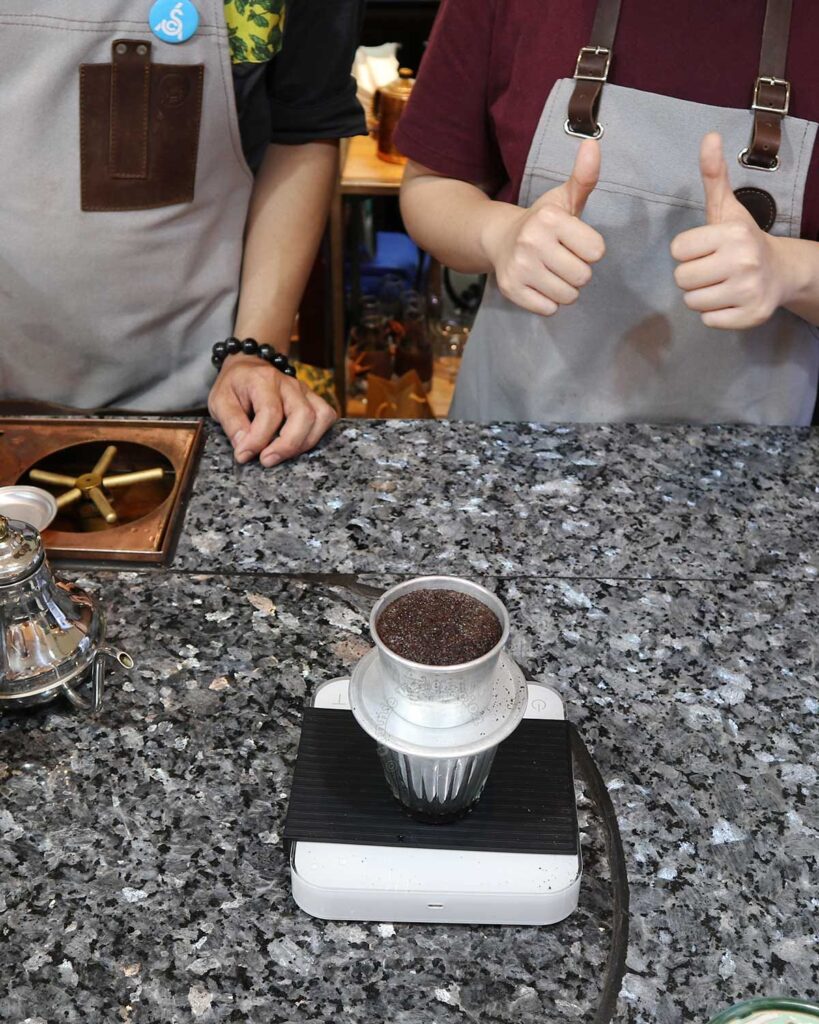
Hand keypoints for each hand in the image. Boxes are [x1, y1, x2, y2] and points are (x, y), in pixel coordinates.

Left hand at [208, 354, 336, 466]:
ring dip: (304, 442)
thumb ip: (231, 423)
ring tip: (282, 455)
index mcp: (263, 380)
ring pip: (320, 417)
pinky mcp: (314, 399)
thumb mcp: (220, 401)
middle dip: (287, 444)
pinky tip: (298, 444)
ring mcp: (305, 391)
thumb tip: (244, 449)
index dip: (258, 439)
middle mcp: (289, 383)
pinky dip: (317, 435)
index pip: (270, 412)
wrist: (249, 367)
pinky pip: (327, 417)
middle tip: (266, 460)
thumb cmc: (234, 387)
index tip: (243, 455)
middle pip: (303, 415)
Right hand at [480, 139, 605, 315]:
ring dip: (565, 288)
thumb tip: (593, 143)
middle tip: (562, 259)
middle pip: (583, 277)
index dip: (589, 249)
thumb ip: (584, 177)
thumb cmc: (542, 221)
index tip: (574, 242)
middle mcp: (532, 243)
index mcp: (550, 219)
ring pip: (567, 296)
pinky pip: (549, 309)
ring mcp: (519, 268)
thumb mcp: (565, 198)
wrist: (499, 238)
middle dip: (578, 271)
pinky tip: (539, 284)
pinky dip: (548, 301)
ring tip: (552, 272)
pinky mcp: (512, 290)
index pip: (597, 252)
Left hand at [671, 132, 790, 329]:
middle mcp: (743, 261)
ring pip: (692, 302)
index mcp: (732, 234)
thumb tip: (708, 137)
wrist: (782, 271)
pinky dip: (715, 314)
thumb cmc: (743, 239)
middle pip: (682, 279)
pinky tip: (730, 300)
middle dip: (692, 275)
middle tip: (712, 269)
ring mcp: (748, 291)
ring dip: (701, 296)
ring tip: (720, 284)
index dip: (688, 251)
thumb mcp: (727, 207)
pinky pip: (708, 321)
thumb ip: (714, 175)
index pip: (678, 250)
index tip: (706, 249)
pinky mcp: (750, 316)